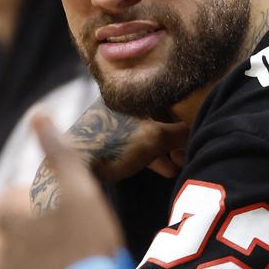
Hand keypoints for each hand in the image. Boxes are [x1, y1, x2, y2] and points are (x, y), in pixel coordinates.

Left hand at [0, 119, 125, 268]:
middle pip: (7, 222)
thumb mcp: (78, 186)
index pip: (13, 193)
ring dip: (25, 246)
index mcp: (4, 214)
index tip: (64, 202)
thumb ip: (57, 150)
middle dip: (26, 219)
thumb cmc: (86, 239)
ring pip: (9, 251)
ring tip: (58, 247)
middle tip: (60, 224)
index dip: (40, 194)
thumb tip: (38, 114)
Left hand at [60, 98, 189, 182]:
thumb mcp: (156, 138)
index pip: (162, 103)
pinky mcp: (98, 144)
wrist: (72, 173)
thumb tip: (196, 130)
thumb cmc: (113, 147)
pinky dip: (144, 157)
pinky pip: (128, 146)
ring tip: (173, 169)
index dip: (180, 123)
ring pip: (139, 136)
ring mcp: (104, 126)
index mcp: (125, 96)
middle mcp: (113, 106)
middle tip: (182, 159)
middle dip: (170, 142)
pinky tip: (158, 170)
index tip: (189, 142)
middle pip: (151, 121)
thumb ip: (181, 132)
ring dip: (159, 152)